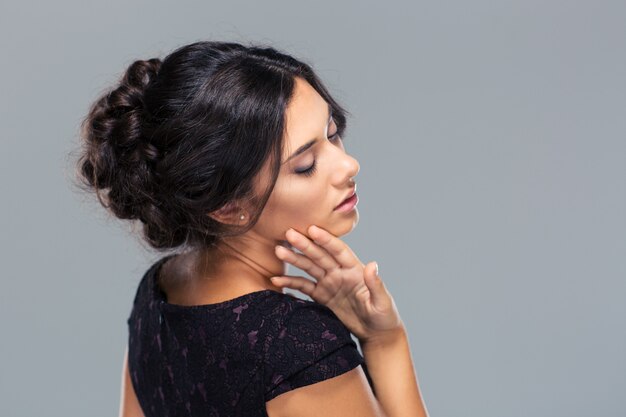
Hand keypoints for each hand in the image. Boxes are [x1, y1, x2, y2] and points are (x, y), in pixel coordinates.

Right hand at [271, 225, 403, 342]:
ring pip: (309, 267)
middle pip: (320, 255)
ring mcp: (330, 283)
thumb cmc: (384, 317)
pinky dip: (290, 282)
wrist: (377, 334)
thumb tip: (372, 264)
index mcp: (355, 270)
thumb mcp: (382, 302)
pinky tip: (276, 279)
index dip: (326, 239)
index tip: (312, 229)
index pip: (339, 250)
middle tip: (289, 233)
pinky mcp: (322, 296)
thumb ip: (375, 284)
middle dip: (305, 244)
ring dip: (294, 259)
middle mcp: (340, 272)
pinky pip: (304, 287)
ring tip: (279, 251)